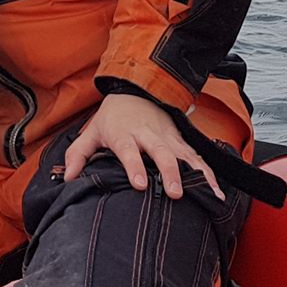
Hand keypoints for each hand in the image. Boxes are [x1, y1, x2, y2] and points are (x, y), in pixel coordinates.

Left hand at [61, 91, 220, 199]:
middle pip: (161, 152)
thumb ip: (77, 154)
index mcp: (124, 134)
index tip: (139, 184)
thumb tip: (68, 177)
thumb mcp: (91, 132)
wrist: (136, 90)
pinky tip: (218, 192)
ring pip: (184, 155)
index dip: (134, 166)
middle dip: (170, 172)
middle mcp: (148, 135)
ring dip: (197, 175)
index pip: (129, 150)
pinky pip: (197, 158)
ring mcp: (167, 137)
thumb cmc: (112, 117)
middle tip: (176, 193)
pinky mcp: (181, 141)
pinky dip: (209, 174)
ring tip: (209, 195)